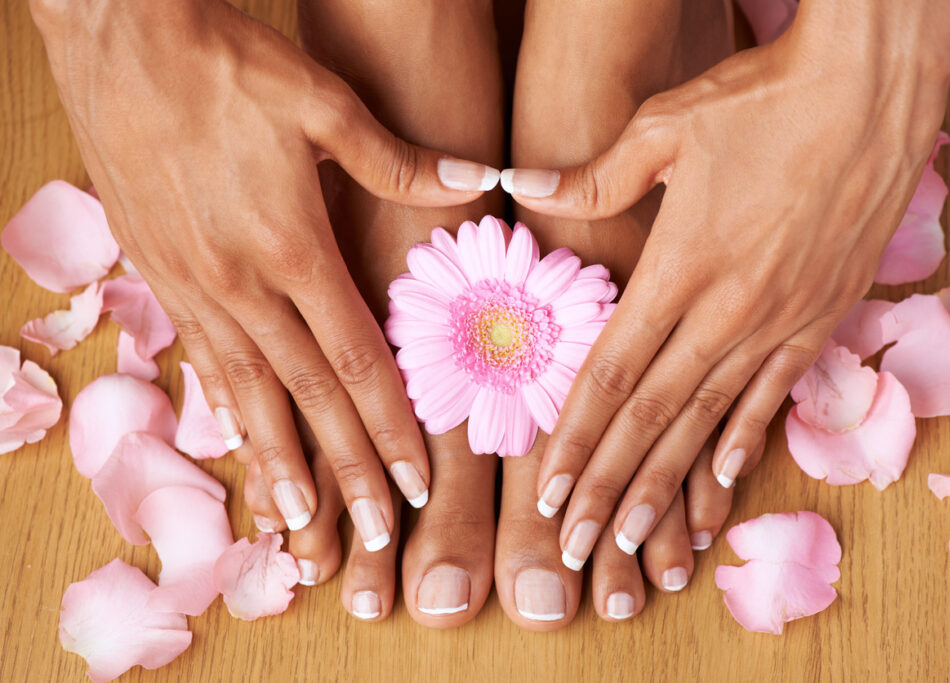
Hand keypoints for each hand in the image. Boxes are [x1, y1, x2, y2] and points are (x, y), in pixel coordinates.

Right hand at [31, 0, 498, 542]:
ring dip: (280, 465)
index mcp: (291, 247)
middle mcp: (241, 283)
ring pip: (247, 395)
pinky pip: (203, 361)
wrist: (116, 33)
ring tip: (302, 528)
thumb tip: (475, 184)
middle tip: (374, 538)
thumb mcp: (322, 101)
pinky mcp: (159, 274)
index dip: (392, 430)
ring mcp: (193, 285)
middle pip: (307, 398)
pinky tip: (244, 447)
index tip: (418, 484)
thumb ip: (398, 161)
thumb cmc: (224, 62)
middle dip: (347, 473)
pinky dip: (228, 413)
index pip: (356, 364)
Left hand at [504, 1, 949, 561]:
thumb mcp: (664, 124)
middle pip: (651, 419)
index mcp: (677, 268)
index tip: (548, 497)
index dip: (574, 443)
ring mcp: (779, 321)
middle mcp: (725, 310)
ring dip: (668, 488)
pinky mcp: (822, 318)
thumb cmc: (764, 97)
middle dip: (608, 491)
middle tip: (575, 548)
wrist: (876, 88)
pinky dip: (743, 444)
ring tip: (634, 544)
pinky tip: (720, 489)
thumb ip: (592, 176)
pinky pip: (774, 396)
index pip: (609, 377)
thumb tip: (522, 185)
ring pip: (709, 422)